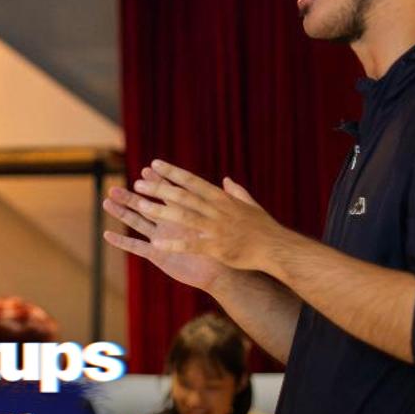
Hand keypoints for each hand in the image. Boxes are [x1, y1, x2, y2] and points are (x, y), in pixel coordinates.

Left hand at [106, 161, 288, 275]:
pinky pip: (191, 245)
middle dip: (160, 190)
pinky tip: (156, 243)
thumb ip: (235, 192)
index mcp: (222, 198)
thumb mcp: (249, 205)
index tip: (154, 164)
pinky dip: (173, 244)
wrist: (276, 249)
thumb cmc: (262, 227)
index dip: (172, 172)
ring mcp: (216, 229)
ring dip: (162, 211)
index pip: (192, 181)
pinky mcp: (216, 248)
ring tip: (141, 206)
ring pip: (184, 217)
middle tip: (138, 184)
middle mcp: (217, 210)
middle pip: (184, 197)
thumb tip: (226, 180)